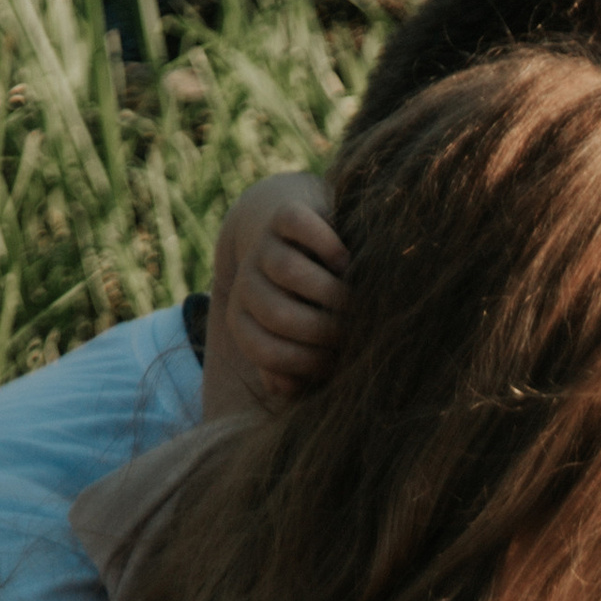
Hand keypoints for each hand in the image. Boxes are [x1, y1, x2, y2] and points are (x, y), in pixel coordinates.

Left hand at [207, 172, 346, 410]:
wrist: (294, 235)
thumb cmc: (309, 304)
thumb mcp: (299, 341)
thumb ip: (292, 368)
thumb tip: (287, 387)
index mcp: (244, 319)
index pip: (266, 351)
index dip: (306, 363)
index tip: (337, 363)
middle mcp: (247, 282)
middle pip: (278, 313)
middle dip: (323, 330)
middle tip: (355, 333)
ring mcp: (264, 245)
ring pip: (287, 270)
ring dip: (329, 291)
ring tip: (356, 301)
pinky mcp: (285, 213)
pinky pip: (299, 225)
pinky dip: (325, 244)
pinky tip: (346, 261)